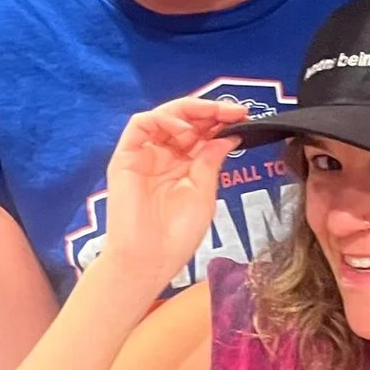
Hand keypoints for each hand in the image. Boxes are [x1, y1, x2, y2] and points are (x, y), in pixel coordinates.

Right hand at [95, 99, 240, 288]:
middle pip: (185, 119)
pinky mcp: (125, 156)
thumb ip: (211, 160)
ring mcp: (144, 154)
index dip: (221, 120)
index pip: (202, 132)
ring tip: (210, 120)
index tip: (243, 116)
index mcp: (184, 166)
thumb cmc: (176, 235)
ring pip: (163, 115)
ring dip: (189, 111)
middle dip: (211, 109)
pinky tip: (184, 129)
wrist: (149, 259)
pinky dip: (164, 118)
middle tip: (235, 110)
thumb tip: (228, 135)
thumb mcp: (204, 193)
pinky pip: (141, 124)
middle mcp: (163, 156)